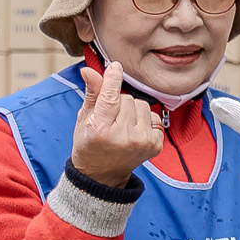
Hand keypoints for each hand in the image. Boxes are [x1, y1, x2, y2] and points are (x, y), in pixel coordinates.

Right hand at [71, 61, 164, 186]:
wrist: (103, 174)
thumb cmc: (89, 143)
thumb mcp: (84, 119)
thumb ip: (92, 94)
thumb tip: (90, 70)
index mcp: (100, 130)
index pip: (110, 98)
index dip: (112, 79)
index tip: (115, 66)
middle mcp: (124, 137)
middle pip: (128, 98)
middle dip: (119, 102)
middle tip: (110, 118)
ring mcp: (142, 142)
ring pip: (142, 105)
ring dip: (132, 110)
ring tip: (122, 125)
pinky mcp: (156, 145)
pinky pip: (153, 116)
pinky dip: (144, 119)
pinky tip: (134, 131)